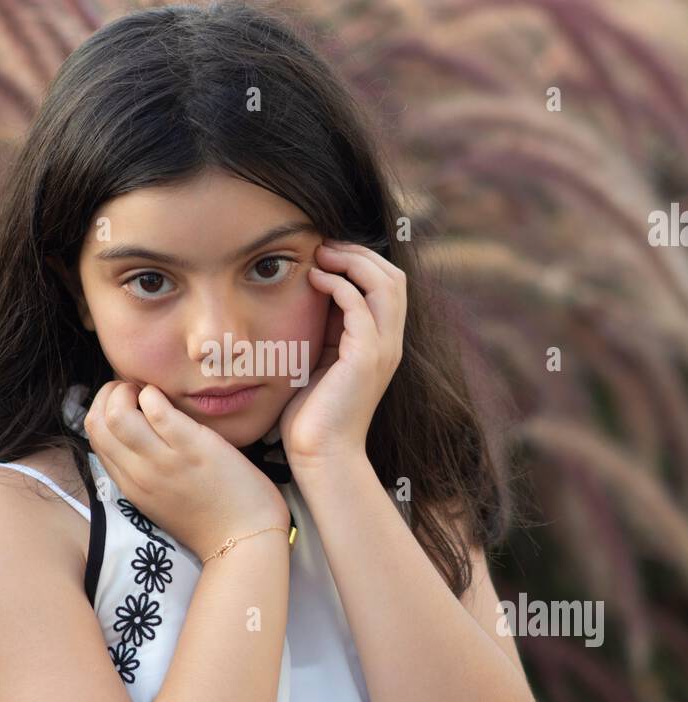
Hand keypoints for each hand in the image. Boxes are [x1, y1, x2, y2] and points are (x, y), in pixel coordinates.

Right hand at [84, 380, 289, 560]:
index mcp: (131, 487)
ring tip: (148, 393)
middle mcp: (140, 474)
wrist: (244, 542)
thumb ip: (145, 474)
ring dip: (126, 391)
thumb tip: (139, 437)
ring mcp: (165, 461)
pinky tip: (168, 397)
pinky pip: (158, 410)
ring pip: (117, 415)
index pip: (95, 438)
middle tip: (133, 392)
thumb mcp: (162, 501)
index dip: (104, 411)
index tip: (127, 405)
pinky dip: (154, 394)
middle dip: (109, 395)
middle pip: (96, 423)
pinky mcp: (193, 448)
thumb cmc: (212, 519)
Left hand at [279, 239, 406, 466]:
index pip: (387, 286)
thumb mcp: (319, 362)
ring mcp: (382, 350)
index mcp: (381, 344)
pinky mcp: (366, 358)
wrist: (321, 456)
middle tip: (324, 245)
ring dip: (353, 261)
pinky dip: (339, 284)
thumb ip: (324, 332)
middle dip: (360, 253)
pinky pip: (360, 305)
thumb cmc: (312, 416)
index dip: (361, 261)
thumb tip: (307, 298)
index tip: (326, 252)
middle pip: (394, 277)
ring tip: (321, 254)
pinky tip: (314, 279)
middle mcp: (389, 344)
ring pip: (385, 284)